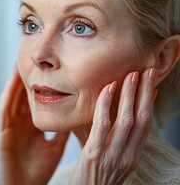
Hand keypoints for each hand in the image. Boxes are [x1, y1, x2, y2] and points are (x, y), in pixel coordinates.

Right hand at [0, 66, 68, 184]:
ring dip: (15, 82)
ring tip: (20, 64)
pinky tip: (13, 83)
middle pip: (21, 96)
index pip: (33, 101)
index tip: (46, 70)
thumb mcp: (54, 147)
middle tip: (31, 59)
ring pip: (12, 99)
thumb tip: (75, 117)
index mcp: (30, 127)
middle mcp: (18, 124)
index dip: (39, 86)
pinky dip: (8, 95)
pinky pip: (3, 111)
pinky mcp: (0, 134)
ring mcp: (8, 128)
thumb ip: (61, 131)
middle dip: (25, 78)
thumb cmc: (37, 172)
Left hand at [69, 68, 157, 184]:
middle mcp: (127, 156)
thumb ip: (116, 140)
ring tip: (132, 75)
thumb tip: (117, 117)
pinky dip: (105, 105)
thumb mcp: (112, 160)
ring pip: (127, 120)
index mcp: (132, 157)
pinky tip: (108, 89)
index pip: (146, 126)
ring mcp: (112, 156)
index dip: (150, 104)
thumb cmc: (93, 178)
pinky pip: (102, 126)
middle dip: (145, 94)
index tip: (152, 85)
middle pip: (142, 120)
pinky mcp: (93, 155)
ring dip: (130, 95)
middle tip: (146, 72)